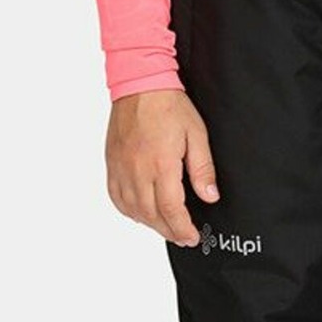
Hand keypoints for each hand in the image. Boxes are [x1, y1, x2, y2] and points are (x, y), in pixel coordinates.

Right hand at [105, 89, 220, 246]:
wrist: (140, 84)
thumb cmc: (169, 106)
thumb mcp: (197, 134)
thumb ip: (203, 169)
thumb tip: (209, 196)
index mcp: (161, 164)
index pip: (171, 210)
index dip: (182, 229)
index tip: (192, 237)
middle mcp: (137, 170)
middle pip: (151, 215)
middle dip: (169, 231)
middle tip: (183, 237)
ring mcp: (121, 168)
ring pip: (132, 210)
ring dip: (149, 224)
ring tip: (165, 227)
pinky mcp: (111, 163)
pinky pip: (116, 196)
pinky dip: (128, 210)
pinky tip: (140, 212)